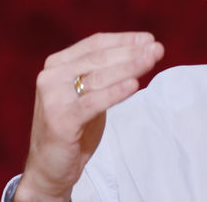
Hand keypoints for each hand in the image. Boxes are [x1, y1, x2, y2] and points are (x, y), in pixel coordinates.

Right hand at [14, 32, 164, 201]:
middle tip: (157, 49)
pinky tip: (134, 85)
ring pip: (98, 77)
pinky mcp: (60, 119)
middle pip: (98, 58)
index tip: (149, 39)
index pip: (95, 44)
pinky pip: (93, 102)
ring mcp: (54, 96)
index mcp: (58, 64)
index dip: (123, 40)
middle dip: (131, 53)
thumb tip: (139, 53)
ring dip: (128, 67)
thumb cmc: (74, 128)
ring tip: (150, 61)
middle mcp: (52, 75)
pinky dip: (115, 92)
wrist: (49, 167)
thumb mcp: (88, 94)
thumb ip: (104, 75)